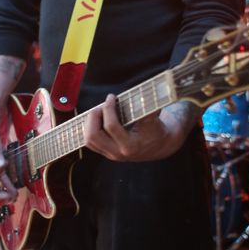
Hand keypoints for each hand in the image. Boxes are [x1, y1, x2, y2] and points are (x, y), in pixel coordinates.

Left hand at [83, 95, 197, 161]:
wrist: (160, 146)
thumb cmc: (156, 129)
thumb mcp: (154, 119)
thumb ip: (147, 109)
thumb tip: (142, 94)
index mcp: (130, 146)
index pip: (111, 126)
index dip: (108, 108)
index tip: (111, 97)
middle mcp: (118, 153)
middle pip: (93, 136)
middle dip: (93, 117)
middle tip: (101, 106)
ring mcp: (111, 155)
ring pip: (88, 140)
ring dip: (89, 123)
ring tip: (99, 111)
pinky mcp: (106, 153)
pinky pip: (90, 142)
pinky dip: (90, 128)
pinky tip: (98, 118)